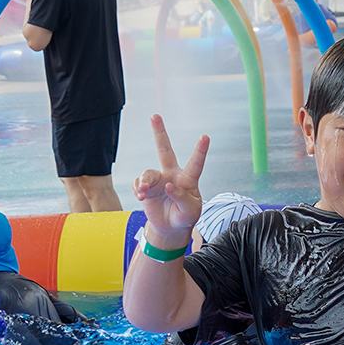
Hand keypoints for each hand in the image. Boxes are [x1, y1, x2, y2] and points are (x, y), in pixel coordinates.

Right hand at [132, 114, 207, 243]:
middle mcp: (172, 175)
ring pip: (148, 173)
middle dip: (159, 133)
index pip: (195, 163)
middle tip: (154, 116)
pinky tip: (141, 197)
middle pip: (165, 150)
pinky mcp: (147, 187)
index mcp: (188, 180)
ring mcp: (158, 180)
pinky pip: (138, 184)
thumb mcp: (190, 211)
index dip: (200, 150)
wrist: (171, 228)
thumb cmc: (185, 217)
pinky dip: (138, 190)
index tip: (205, 137)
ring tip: (144, 192)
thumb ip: (182, 198)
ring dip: (145, 182)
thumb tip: (168, 186)